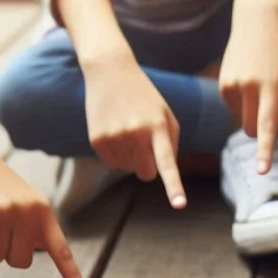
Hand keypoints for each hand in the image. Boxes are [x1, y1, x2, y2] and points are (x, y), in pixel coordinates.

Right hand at [85, 55, 184, 207]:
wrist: (110, 72)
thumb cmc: (144, 96)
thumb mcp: (164, 113)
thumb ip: (170, 143)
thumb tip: (162, 173)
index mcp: (158, 127)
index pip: (167, 163)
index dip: (174, 186)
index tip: (179, 205)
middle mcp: (136, 134)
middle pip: (146, 174)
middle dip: (148, 165)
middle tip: (143, 142)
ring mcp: (115, 138)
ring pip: (128, 169)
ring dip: (130, 156)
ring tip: (127, 128)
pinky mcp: (97, 141)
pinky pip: (112, 164)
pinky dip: (116, 154)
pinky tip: (115, 131)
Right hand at [220, 4, 277, 172]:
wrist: (255, 23)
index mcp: (272, 86)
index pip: (268, 125)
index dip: (265, 150)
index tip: (262, 170)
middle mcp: (249, 86)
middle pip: (254, 129)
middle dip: (263, 130)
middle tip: (274, 110)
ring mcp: (232, 86)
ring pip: (243, 120)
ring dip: (253, 114)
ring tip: (261, 86)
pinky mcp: (221, 85)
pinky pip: (234, 109)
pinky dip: (243, 104)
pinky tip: (249, 81)